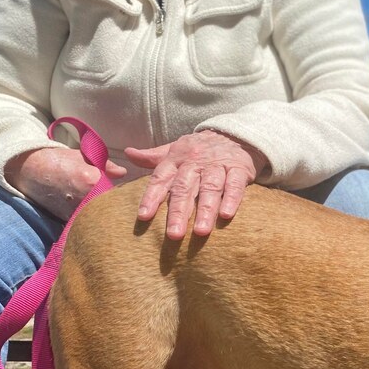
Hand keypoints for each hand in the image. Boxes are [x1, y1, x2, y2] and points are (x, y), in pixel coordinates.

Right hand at [6, 147, 127, 220]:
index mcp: (93, 181)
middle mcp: (85, 199)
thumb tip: (123, 172)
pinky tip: (96, 223)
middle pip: (111, 211)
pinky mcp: (66, 220)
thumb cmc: (58, 160)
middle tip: (123, 212)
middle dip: (116, 212)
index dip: (124, 198)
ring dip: (104, 220)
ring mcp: (75, 212)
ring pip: (98, 220)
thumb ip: (106, 165)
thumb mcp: (83, 156)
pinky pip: (85, 225)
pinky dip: (91, 224)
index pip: (118, 195)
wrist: (29, 169)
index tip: (128, 200)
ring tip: (109, 218)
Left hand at [125, 130, 268, 239]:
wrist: (234, 133)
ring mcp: (218, 165)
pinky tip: (227, 215)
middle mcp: (195, 162)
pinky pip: (235, 185)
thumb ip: (153, 156)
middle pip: (185, 188)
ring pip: (210, 188)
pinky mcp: (239, 169)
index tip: (144, 217)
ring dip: (205, 210)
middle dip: (179, 212)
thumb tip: (128, 154)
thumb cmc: (200, 148)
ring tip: (200, 232)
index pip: (161, 178)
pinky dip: (232, 199)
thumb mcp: (175, 148)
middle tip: (173, 235)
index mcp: (177, 158)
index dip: (152, 197)